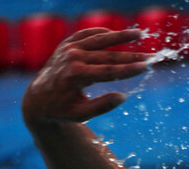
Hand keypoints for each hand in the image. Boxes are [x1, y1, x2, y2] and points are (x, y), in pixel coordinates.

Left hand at [22, 28, 151, 124]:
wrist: (37, 99)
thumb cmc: (61, 110)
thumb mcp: (80, 114)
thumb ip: (101, 107)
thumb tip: (123, 97)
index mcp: (75, 76)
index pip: (108, 71)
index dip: (128, 69)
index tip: (146, 68)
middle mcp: (72, 58)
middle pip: (108, 55)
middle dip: (132, 56)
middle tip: (152, 56)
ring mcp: (69, 48)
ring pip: (100, 39)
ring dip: (121, 36)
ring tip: (141, 34)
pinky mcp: (67, 43)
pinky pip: (87, 34)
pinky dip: (103, 33)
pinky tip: (117, 35)